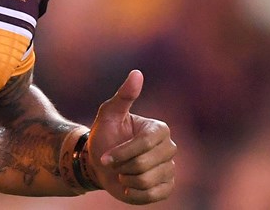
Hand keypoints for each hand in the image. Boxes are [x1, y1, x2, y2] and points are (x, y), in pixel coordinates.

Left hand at [87, 70, 175, 204]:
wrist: (100, 164)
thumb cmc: (105, 137)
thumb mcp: (109, 114)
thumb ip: (123, 96)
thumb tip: (137, 73)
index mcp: (159, 129)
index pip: (146, 143)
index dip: (123, 152)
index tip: (105, 157)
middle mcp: (169, 148)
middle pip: (145, 163)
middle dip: (122, 165)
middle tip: (114, 163)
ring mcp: (170, 168)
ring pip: (147, 180)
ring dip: (126, 179)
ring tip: (121, 173)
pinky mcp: (167, 187)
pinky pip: (153, 195)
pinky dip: (135, 194)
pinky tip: (128, 186)